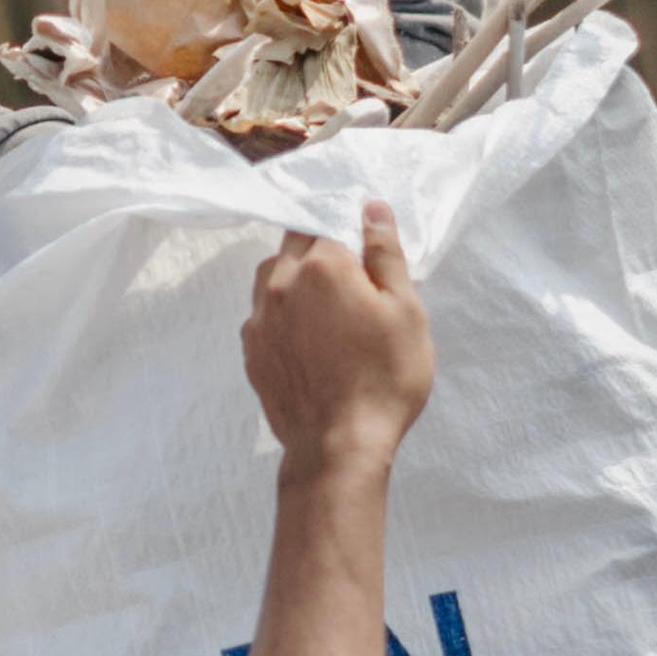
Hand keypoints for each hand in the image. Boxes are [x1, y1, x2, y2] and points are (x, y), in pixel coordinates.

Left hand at [241, 200, 433, 474]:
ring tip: (329, 303)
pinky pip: (264, 313)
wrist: (338, 446)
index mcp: (321, 266)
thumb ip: (385, 255)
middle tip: (351, 274)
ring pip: (272, 275)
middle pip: (294, 243)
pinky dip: (283, 312)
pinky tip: (309, 335)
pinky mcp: (251, 350)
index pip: (327, 220)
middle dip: (320, 247)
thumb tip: (372, 209)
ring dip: (296, 276)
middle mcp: (279, 283)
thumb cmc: (384, 378)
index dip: (346, 225)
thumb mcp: (405, 311)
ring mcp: (259, 318)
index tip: (363, 242)